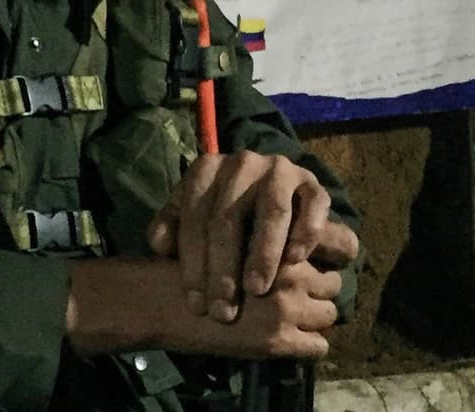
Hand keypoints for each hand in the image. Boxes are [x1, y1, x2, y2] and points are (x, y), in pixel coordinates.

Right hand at [66, 257, 341, 359]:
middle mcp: (290, 270)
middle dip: (318, 291)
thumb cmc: (193, 263)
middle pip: (334, 282)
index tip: (316, 267)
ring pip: (329, 314)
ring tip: (289, 319)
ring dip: (312, 319)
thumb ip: (268, 236)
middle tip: (297, 298)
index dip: (323, 258)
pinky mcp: (279, 341)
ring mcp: (286, 306)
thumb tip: (306, 247)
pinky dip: (307, 347)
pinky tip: (286, 341)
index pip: (334, 246)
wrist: (159, 300)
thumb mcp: (234, 233)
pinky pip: (318, 347)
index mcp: (280, 238)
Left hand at [145, 150, 358, 322]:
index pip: (194, 217)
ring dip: (264, 252)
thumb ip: (171, 227)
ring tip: (257, 290)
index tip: (196, 304)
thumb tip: (160, 244)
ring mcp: (279, 169)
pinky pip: (314, 204)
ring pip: (272, 210)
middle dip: (223, 269)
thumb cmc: (219, 215)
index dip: (193, 263)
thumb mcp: (190, 216)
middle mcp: (242, 163)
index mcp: (206, 168)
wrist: (266, 192)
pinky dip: (306, 231)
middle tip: (224, 311)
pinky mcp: (312, 182)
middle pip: (228, 217)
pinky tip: (296, 260)